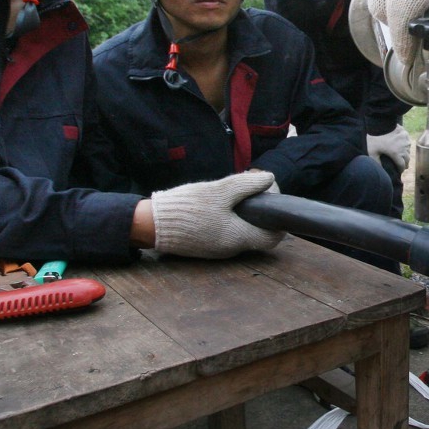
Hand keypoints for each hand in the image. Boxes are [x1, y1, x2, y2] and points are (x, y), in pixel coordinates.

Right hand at [150, 171, 286, 257]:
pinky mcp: (206, 246)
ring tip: (233, 194)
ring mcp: (218, 249)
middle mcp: (231, 249)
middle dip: (259, 212)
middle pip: (257, 232)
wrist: (152, 224)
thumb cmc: (187, 208)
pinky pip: (226, 233)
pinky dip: (229, 219)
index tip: (269, 198)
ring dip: (243, 214)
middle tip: (250, 191)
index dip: (277, 219)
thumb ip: (246, 185)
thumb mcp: (219, 191)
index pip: (273, 237)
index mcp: (238, 238)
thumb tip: (270, 178)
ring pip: (241, 232)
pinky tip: (219, 204)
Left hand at [367, 124, 410, 171]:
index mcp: (396, 153)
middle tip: (402, 166)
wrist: (375, 125)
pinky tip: (402, 146)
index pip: (402, 165)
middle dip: (405, 163)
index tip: (399, 172)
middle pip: (407, 159)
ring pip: (408, 150)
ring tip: (402, 156)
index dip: (401, 170)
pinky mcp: (405, 133)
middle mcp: (403, 147)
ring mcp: (405, 139)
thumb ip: (377, 164)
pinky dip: (406, 145)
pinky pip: (408, 141)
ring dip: (406, 154)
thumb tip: (381, 174)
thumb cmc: (372, 140)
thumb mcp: (372, 154)